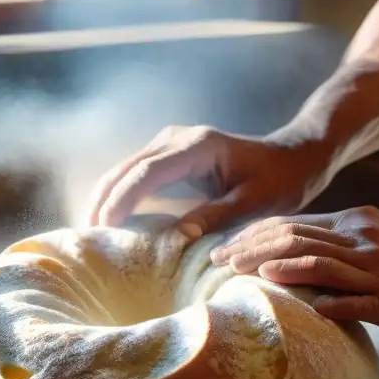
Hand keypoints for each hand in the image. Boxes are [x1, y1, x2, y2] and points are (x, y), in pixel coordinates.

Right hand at [87, 125, 331, 237]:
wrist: (291, 157)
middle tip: (86, 239)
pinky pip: (134, 175)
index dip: (121, 200)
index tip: (104, 228)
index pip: (146, 172)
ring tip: (90, 236)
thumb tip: (177, 236)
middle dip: (103, 202)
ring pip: (124, 170)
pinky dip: (118, 197)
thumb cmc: (279, 181)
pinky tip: (108, 224)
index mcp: (198, 146)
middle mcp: (177, 138)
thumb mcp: (253, 204)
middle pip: (126, 169)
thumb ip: (216, 216)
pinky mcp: (167, 156)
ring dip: (105, 199)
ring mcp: (169, 143)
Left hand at [209, 206, 378, 343]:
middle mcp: (362, 239)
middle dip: (253, 249)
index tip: (225, 248)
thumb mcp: (370, 242)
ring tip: (243, 274)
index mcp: (354, 222)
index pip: (293, 223)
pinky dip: (328, 301)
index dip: (255, 234)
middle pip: (297, 238)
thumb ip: (332, 242)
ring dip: (277, 268)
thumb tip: (284, 251)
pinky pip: (355, 299)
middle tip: (220, 261)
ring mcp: (376, 269)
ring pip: (319, 262)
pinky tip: (304, 306)